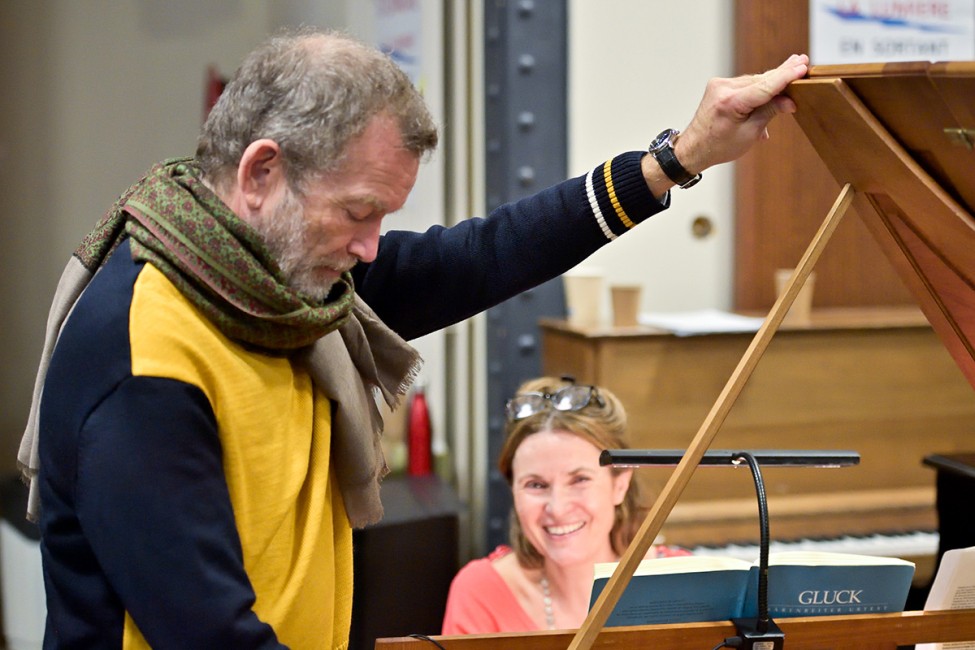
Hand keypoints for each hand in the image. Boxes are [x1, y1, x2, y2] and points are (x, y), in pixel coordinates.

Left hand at [674, 54, 809, 173]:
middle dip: (782, 74)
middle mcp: (723, 89)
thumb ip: (769, 113)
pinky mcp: (719, 85)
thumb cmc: (719, 146)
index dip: (785, 76)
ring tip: (794, 71)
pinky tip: (773, 90)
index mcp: (730, 102)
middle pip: (761, 80)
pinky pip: (745, 84)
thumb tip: (789, 100)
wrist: (693, 148)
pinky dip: (758, 90)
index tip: (802, 66)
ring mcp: (719, 85)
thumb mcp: (749, 134)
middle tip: (803, 61)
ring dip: (771, 84)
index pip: (765, 86)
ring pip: (754, 81)